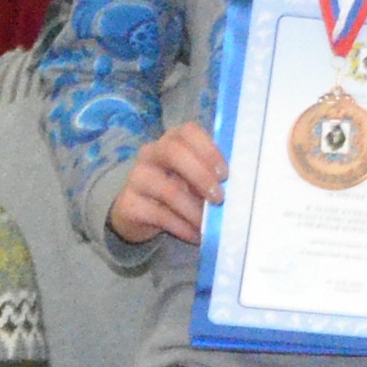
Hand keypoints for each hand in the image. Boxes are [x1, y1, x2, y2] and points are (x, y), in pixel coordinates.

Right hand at [110, 121, 226, 246]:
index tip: (225, 174)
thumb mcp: (194, 178)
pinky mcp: (129, 203)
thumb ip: (211, 176)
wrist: (139, 213)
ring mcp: (137, 177)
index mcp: (173, 140)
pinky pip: (160, 215)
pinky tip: (195, 235)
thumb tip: (237, 188)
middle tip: (218, 198)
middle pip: (173, 152)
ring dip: (194, 210)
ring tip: (208, 224)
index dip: (209, 150)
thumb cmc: (177, 189)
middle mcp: (151, 153)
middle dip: (201, 175)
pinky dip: (182, 227)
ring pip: (167, 190)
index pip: (189, 131)